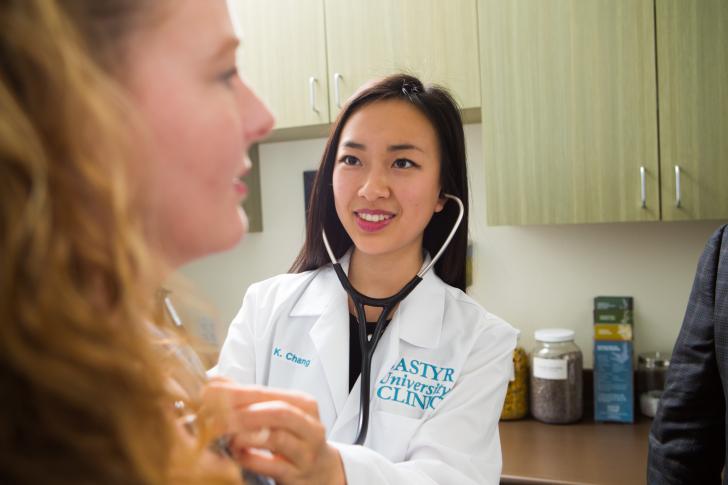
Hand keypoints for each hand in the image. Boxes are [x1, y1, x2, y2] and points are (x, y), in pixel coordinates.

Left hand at [202, 380, 345, 484]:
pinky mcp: (297, 474)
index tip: (207, 394)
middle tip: (212, 416)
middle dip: (241, 412)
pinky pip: (271, 466)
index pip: (265, 393)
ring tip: (225, 437)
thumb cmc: (293, 438)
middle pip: (276, 412)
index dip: (235, 393)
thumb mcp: (277, 414)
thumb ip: (249, 398)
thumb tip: (215, 382)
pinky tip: (237, 455)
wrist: (320, 471)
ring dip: (244, 436)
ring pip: (276, 438)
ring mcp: (306, 452)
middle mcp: (309, 426)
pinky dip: (250, 459)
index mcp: (303, 404)